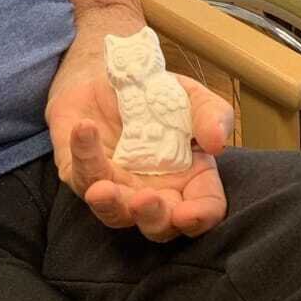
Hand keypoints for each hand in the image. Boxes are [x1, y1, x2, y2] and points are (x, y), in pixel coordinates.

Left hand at [49, 74, 233, 241]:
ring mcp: (119, 190)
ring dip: (109, 205)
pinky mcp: (84, 176)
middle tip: (144, 200)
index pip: (205, 208)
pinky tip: (85, 128)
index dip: (200, 217)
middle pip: (159, 226)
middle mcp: (156, 193)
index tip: (188, 213)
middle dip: (152, 219)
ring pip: (115, 214)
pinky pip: (82, 175)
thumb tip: (218, 141)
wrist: (113, 74)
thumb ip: (212, 115)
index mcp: (191, 179)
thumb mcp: (192, 97)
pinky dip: (83, 153)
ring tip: (101, 190)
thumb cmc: (159, 96)